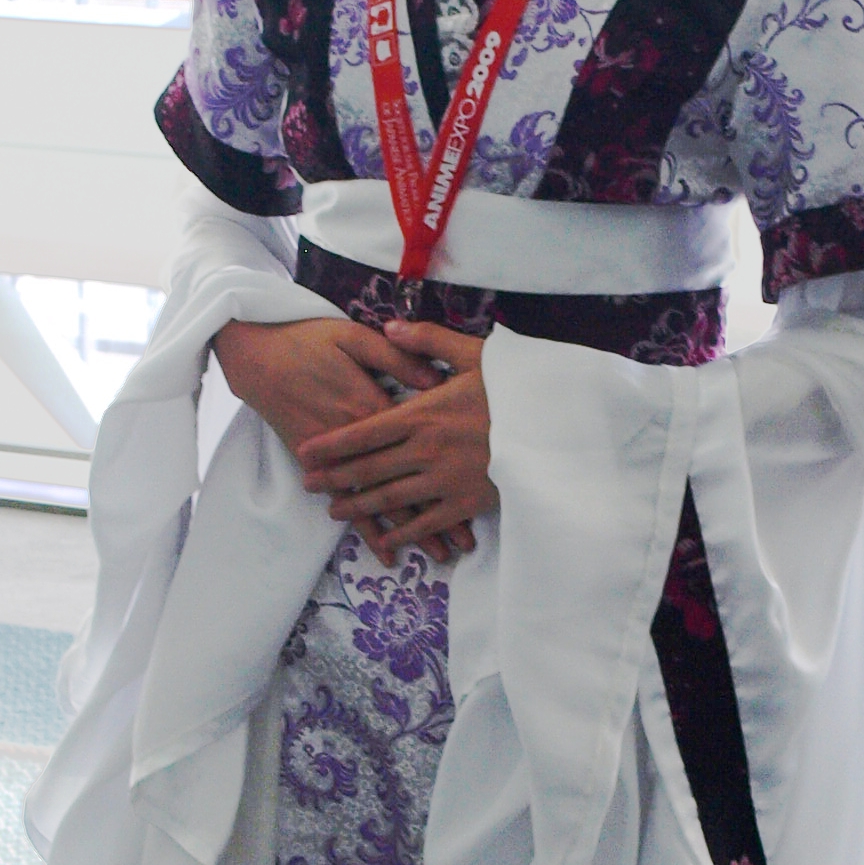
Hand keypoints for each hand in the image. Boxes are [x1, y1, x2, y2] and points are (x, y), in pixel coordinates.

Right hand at [213, 314, 449, 564]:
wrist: (255, 355)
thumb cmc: (306, 340)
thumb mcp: (354, 337)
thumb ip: (395, 356)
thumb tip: (433, 379)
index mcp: (373, 403)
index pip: (421, 442)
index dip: (451, 466)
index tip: (481, 486)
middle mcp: (359, 439)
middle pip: (408, 481)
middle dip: (441, 513)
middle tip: (468, 541)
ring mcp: (338, 457)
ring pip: (383, 501)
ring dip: (413, 530)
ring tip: (440, 554)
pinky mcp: (320, 466)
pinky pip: (349, 504)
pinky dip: (369, 531)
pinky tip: (386, 552)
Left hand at [296, 320, 494, 562]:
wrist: (557, 424)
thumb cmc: (516, 386)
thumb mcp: (474, 353)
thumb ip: (428, 340)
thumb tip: (390, 325)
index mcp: (424, 414)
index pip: (364, 432)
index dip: (332, 445)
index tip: (306, 452)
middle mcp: (427, 451)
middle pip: (368, 469)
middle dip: (334, 478)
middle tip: (308, 484)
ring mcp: (445, 480)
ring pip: (391, 499)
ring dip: (359, 507)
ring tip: (334, 512)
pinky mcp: (467, 504)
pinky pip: (427, 523)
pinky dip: (404, 533)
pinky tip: (386, 538)